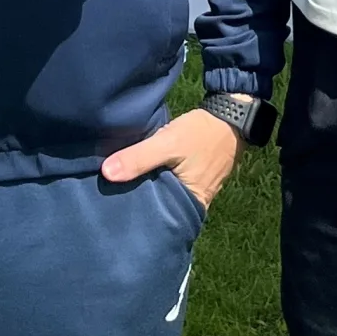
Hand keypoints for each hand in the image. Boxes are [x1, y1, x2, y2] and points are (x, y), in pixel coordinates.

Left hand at [102, 105, 242, 206]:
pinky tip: (137, 175)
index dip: (132, 217)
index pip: (154, 220)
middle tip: (106, 199)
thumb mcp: (168, 142)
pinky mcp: (190, 179)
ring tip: (116, 188)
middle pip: (157, 209)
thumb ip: (139, 157)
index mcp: (187, 205)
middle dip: (136, 204)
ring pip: (162, 196)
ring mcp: (192, 192)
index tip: (108, 212)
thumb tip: (106, 174)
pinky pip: (168, 185)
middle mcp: (190, 205)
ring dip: (145, 191)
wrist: (230, 116)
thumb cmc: (201, 133)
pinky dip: (155, 181)